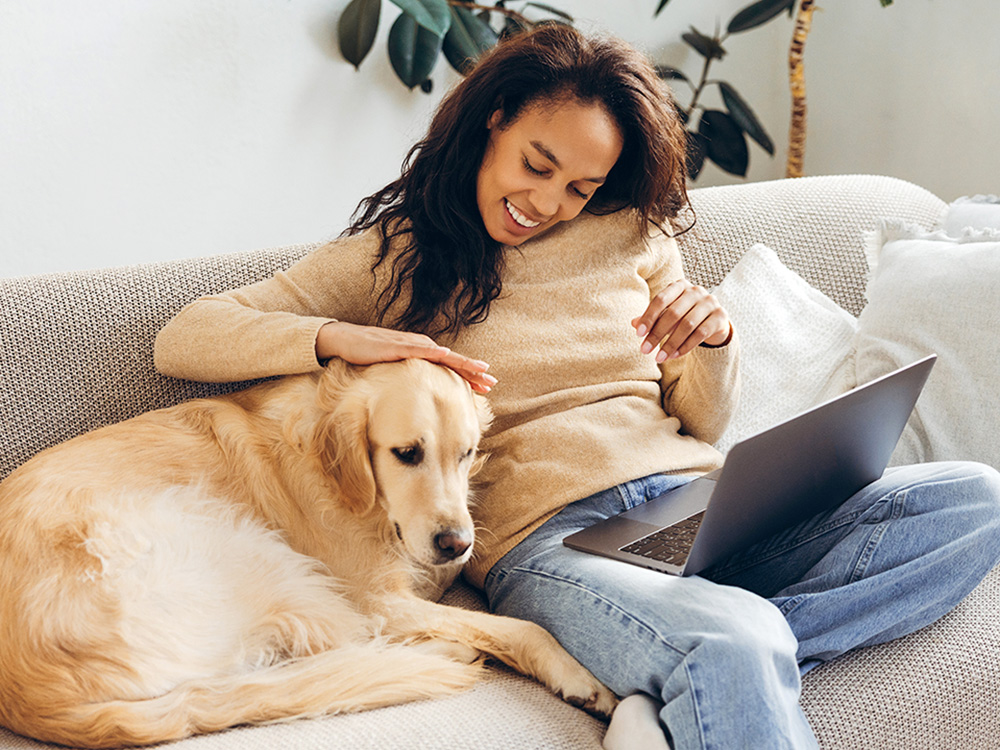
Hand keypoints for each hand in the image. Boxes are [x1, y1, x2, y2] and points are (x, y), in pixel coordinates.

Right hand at [316, 321, 496, 392]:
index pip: (449, 366)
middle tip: (492, 382)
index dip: (468, 375)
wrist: (344, 340)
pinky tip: (445, 355)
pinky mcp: (395, 345)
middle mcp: (419, 346)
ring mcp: (409, 344)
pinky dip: (433, 352)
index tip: (486, 386)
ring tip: (479, 370)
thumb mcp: (393, 370)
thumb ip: (409, 378)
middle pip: (452, 360)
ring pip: (441, 354)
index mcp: (420, 353)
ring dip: (461, 362)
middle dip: (473, 371)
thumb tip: (421, 395)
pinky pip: (417, 350)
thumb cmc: (368, 355)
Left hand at [632, 280, 731, 362]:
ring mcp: (710, 302)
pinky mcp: (720, 316)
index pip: (661, 299)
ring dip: (670, 344)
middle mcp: (696, 291)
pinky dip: (685, 347)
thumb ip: (652, 318)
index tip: (638, 334)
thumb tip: (633, 323)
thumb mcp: (667, 314)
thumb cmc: (684, 315)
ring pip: (687, 325)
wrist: (713, 321)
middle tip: (645, 350)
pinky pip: (700, 334)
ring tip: (659, 358)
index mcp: (680, 285)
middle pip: (673, 313)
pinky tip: (674, 356)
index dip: (648, 317)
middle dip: (657, 334)